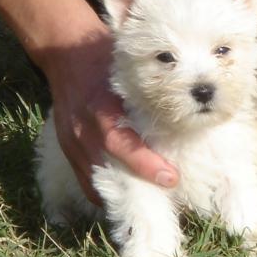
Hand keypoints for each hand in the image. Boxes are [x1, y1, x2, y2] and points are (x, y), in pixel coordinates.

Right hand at [45, 29, 178, 204]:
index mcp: (99, 108)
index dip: (145, 164)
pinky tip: (126, 194)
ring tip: (152, 203)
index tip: (171, 177)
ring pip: (93, 182)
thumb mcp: (128, 70)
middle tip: (168, 198)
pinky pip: (84, 179)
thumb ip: (151, 93)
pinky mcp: (67, 149)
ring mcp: (71, 143)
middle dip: (137, 188)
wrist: (66, 54)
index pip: (121, 143)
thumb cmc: (106, 59)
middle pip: (107, 170)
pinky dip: (104, 190)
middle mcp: (82, 129)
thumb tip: (189, 107)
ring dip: (120, 195)